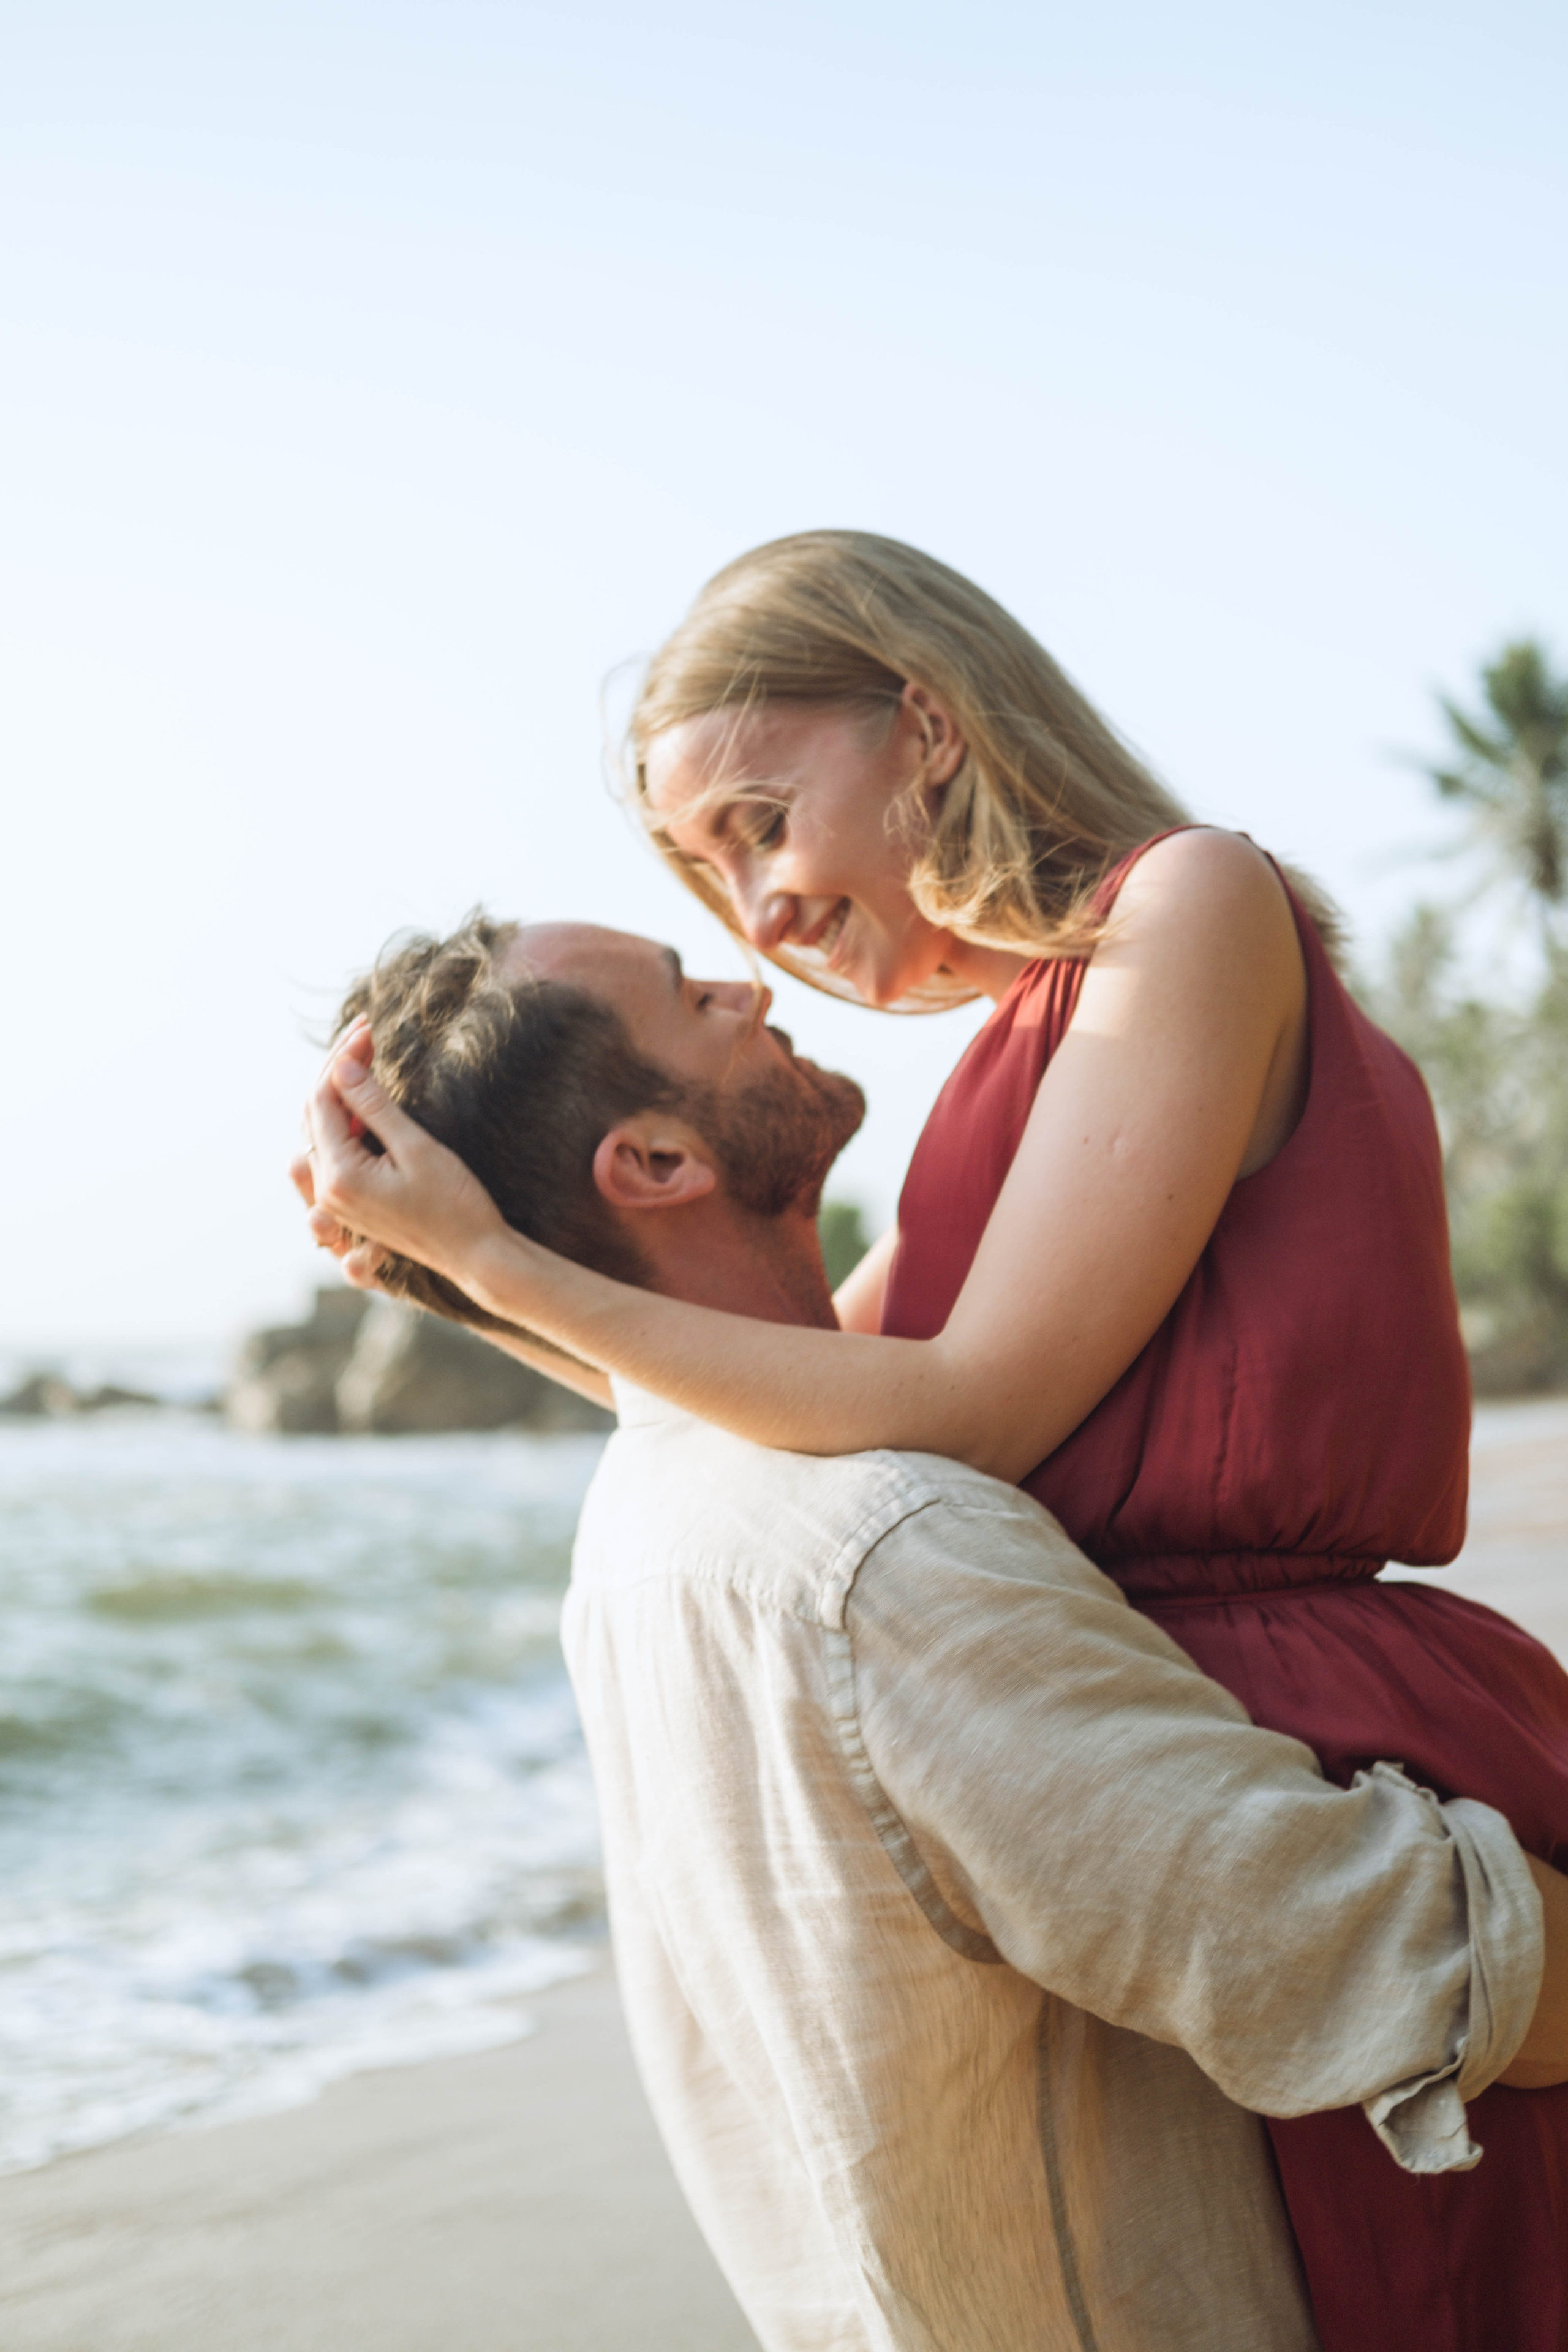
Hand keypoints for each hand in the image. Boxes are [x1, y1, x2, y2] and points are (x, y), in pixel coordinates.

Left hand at [301, 1025, 509, 1287]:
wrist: (476, 1256)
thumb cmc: (456, 1205)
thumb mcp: (417, 1148)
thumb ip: (375, 1107)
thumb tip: (342, 1065)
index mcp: (340, 1177)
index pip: (324, 1099)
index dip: (343, 1057)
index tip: (368, 1027)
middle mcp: (327, 1191)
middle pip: (315, 1112)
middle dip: (338, 1068)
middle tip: (366, 1032)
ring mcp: (336, 1200)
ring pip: (321, 1130)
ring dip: (340, 1092)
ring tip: (366, 1056)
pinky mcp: (350, 1203)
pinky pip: (334, 1150)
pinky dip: (346, 1120)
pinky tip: (367, 1100)